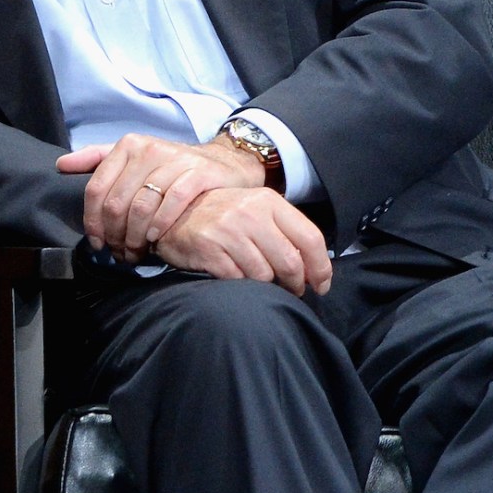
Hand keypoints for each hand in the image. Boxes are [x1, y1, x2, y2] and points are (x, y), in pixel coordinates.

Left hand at [57, 132, 272, 257]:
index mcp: (128, 146)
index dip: (92, 222)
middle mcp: (149, 150)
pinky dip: (160, 226)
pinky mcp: (199, 173)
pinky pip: (172, 204)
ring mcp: (175, 161)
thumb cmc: (171, 167)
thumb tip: (60, 166)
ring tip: (136, 252)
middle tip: (119, 253)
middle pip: (117, 203)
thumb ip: (97, 159)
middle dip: (115, 236)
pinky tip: (155, 239)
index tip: (97, 243)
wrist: (223, 164)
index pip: (96, 189)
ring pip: (141, 207)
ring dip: (135, 238)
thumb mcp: (133, 157)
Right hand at [149, 186, 333, 295]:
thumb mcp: (255, 210)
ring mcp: (228, 231)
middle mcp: (250, 214)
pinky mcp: (209, 250)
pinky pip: (238, 280)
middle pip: (290, 262)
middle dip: (296, 283)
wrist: (171, 212)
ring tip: (258, 279)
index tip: (321, 285)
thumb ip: (284, 231)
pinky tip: (234, 276)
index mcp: (269, 202)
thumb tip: (314, 267)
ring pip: (264, 274)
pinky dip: (240, 284)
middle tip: (293, 290)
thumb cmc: (222, 216)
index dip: (320, 268)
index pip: (310, 238)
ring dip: (265, 284)